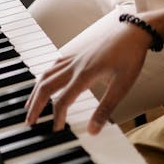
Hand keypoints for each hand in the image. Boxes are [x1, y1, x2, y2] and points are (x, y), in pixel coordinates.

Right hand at [26, 17, 150, 134]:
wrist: (134, 32)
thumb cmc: (130, 57)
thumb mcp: (122, 86)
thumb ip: (106, 109)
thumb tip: (93, 131)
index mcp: (84, 75)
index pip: (63, 101)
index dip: (57, 118)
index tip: (56, 131)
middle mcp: (75, 66)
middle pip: (46, 86)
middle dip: (35, 105)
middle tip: (29, 122)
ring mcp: (74, 58)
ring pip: (46, 74)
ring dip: (36, 91)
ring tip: (30, 105)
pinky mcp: (77, 53)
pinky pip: (54, 65)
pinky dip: (45, 76)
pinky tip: (44, 81)